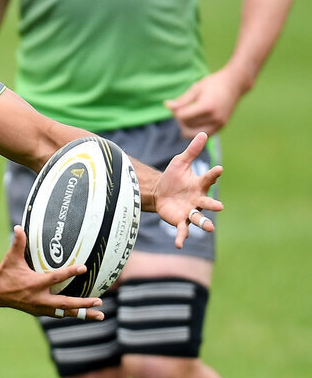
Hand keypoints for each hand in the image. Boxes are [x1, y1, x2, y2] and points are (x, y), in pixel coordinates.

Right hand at [0, 226, 103, 318]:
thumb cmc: (4, 273)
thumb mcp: (11, 258)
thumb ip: (18, 243)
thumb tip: (18, 227)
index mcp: (34, 284)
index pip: (56, 278)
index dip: (70, 272)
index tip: (83, 268)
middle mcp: (39, 299)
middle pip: (66, 303)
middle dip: (83, 304)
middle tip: (99, 302)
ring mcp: (40, 308)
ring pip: (65, 313)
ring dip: (83, 314)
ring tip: (100, 315)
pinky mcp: (40, 312)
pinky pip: (60, 314)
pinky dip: (72, 314)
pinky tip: (85, 314)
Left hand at [151, 132, 223, 248]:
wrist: (159, 192)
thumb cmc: (173, 177)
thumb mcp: (180, 162)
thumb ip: (192, 150)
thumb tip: (203, 133)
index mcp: (199, 185)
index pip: (208, 178)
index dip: (213, 174)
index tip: (219, 169)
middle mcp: (197, 200)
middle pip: (207, 203)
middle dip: (212, 205)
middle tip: (219, 207)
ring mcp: (189, 211)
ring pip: (199, 219)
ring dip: (204, 223)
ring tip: (209, 228)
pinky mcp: (179, 221)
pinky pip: (182, 230)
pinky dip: (181, 238)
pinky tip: (179, 244)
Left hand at [164, 68, 242, 137]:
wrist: (235, 83)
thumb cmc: (214, 83)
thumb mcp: (196, 88)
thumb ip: (181, 100)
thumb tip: (166, 105)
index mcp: (207, 106)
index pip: (183, 117)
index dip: (176, 112)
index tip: (177, 106)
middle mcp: (214, 117)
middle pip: (187, 126)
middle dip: (180, 120)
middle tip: (181, 111)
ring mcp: (219, 123)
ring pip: (194, 134)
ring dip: (187, 127)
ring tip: (187, 116)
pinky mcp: (221, 126)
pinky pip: (203, 135)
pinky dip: (196, 130)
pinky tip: (194, 120)